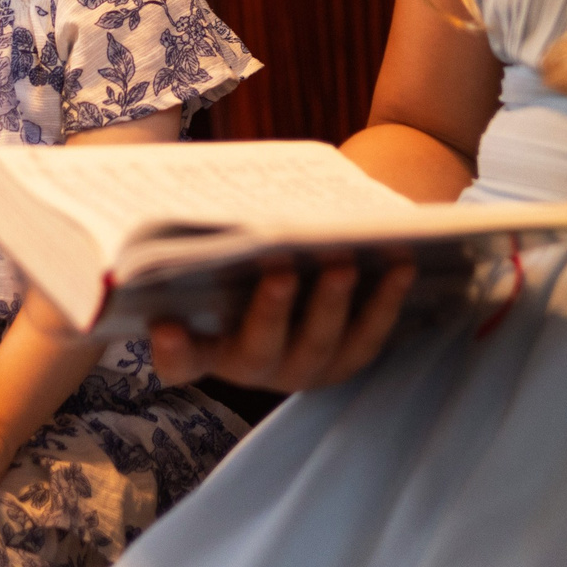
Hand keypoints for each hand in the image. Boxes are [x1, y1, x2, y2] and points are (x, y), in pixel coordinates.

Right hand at [147, 258, 415, 391]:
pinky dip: (385, 302)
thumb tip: (193, 198)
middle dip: (270, 312)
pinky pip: (367, 338)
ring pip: (317, 346)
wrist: (297, 264)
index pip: (178, 360)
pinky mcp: (344, 362)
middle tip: (280, 272)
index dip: (172, 349)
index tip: (166, 325)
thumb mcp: (218, 252)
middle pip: (256, 352)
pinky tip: (400, 266)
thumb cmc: (242, 254)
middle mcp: (250, 367)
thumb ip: (206, 243)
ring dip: (331, 304)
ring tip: (342, 264)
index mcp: (204, 346)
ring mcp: (300, 369)